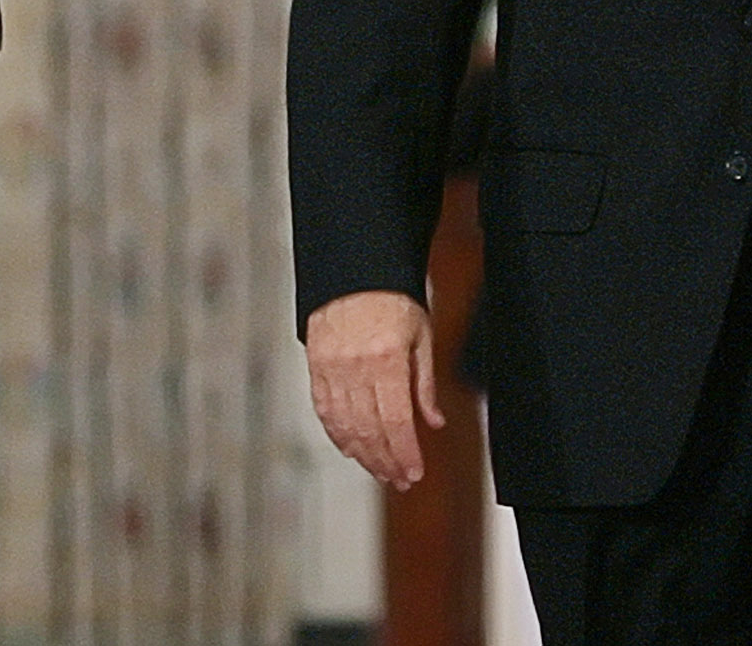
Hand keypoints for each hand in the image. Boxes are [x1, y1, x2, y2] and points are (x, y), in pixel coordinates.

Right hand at [305, 290, 443, 490]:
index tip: (414, 473)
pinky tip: (350, 448)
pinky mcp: (316, 366)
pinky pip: (325, 410)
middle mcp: (356, 368)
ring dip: (363, 455)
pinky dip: (337, 434)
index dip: (406, 453)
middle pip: (370, 431)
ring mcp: (332, 368)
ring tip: (379, 471)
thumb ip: (424, 383)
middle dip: (386, 462)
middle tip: (399, 480)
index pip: (397, 422)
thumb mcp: (421, 336)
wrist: (354, 270)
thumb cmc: (393, 299)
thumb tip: (435, 422)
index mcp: (386, 360)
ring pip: (346, 426)